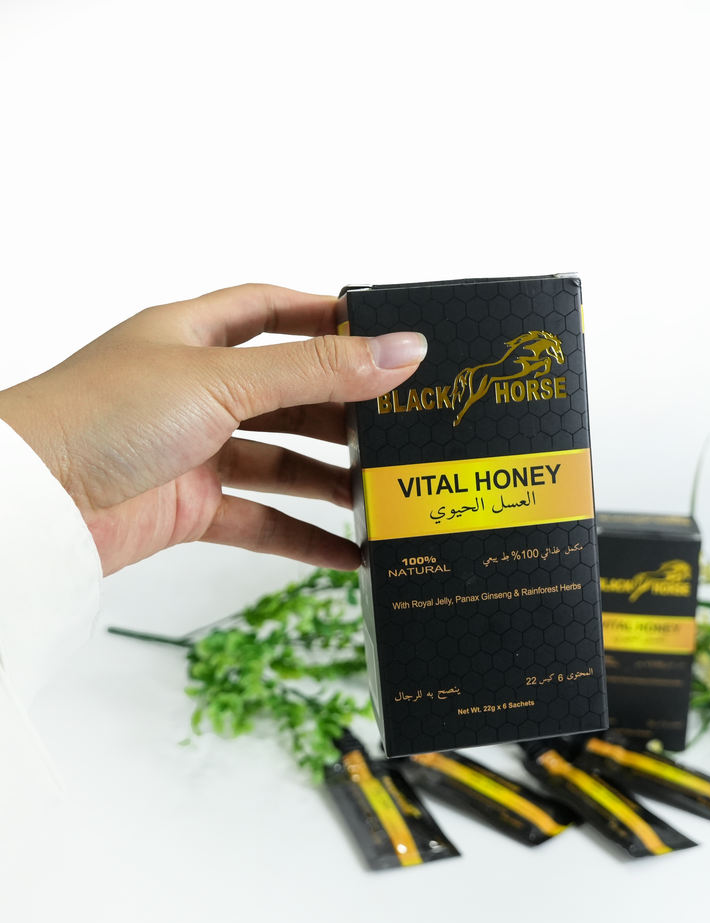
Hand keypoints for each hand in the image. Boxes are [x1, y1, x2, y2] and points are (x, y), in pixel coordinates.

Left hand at [0, 284, 425, 574]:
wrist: (33, 505)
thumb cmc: (101, 416)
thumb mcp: (224, 379)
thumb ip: (317, 368)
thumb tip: (401, 349)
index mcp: (193, 336)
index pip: (270, 311)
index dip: (324, 317)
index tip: (379, 333)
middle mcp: (195, 390)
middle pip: (288, 392)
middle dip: (342, 408)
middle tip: (398, 423)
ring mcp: (194, 450)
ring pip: (281, 460)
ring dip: (330, 478)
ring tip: (381, 491)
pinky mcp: (190, 507)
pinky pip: (260, 521)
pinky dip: (302, 537)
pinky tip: (346, 552)